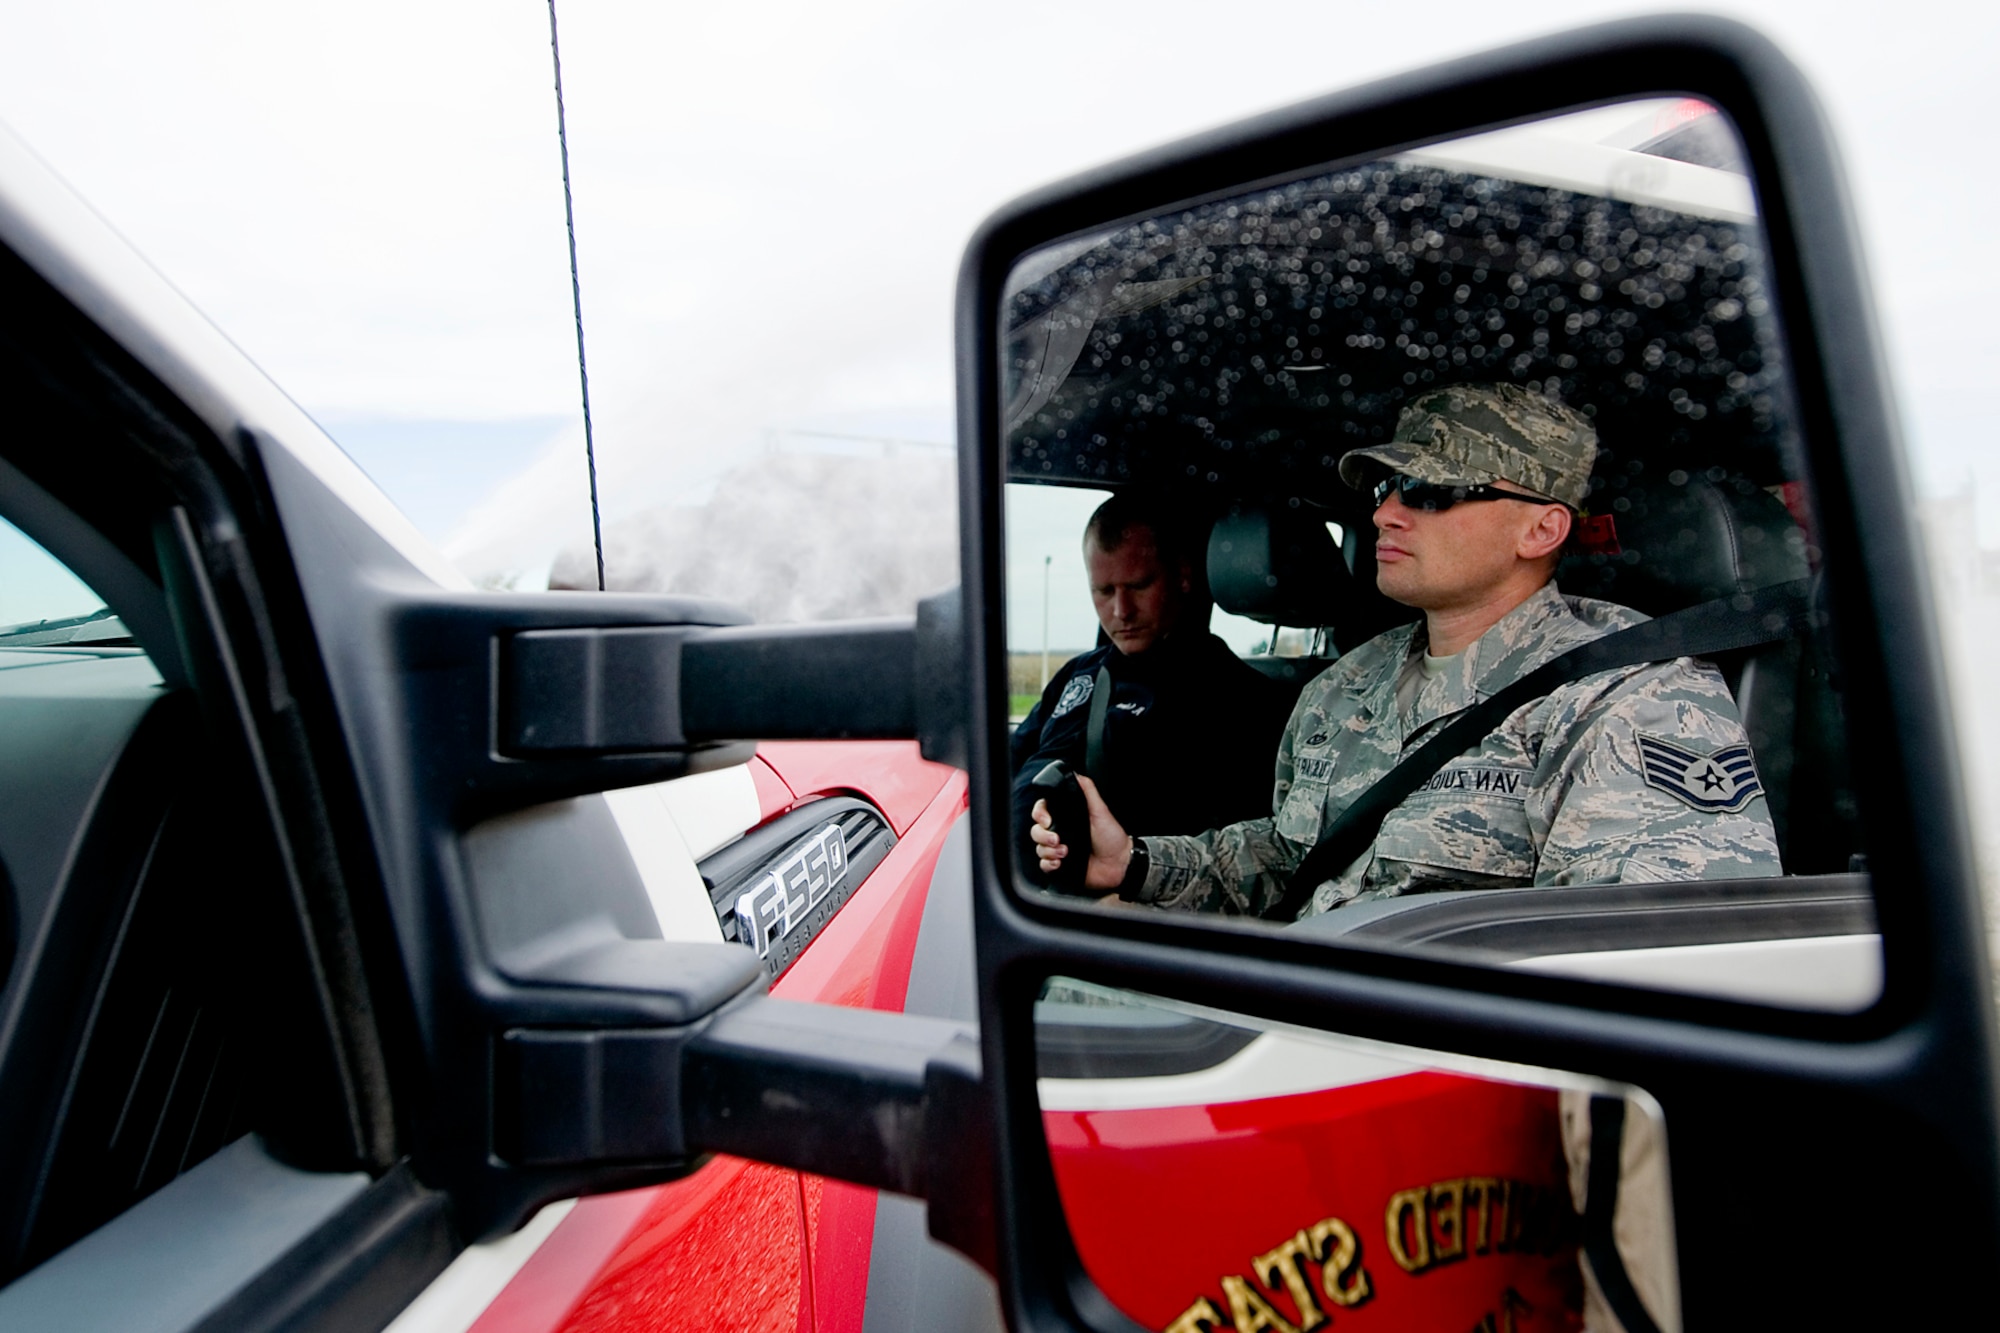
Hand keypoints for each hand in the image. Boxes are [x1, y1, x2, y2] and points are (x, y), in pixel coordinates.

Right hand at [1030, 775, 1133, 890]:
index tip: (1046, 819)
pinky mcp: (1060, 866)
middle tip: (1057, 839)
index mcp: (1067, 817)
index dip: (1039, 814)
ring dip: (1048, 851)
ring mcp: (1059, 849)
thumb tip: (1075, 774)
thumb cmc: (1112, 837)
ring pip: (1038, 848)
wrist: (1119, 864)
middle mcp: (1061, 832)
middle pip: (1036, 830)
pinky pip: (1043, 865)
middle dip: (1043, 835)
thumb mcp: (1100, 810)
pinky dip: (1048, 864)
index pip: (1042, 811)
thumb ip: (1087, 790)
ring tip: (1065, 853)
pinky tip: (1059, 863)